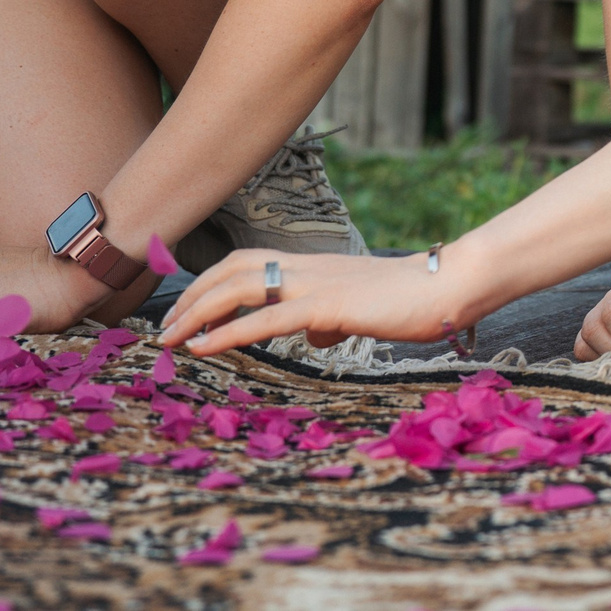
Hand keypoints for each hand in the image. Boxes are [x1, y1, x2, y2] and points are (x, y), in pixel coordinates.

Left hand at [159, 248, 472, 354]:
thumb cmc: (411, 300)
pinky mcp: (327, 306)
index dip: (208, 283)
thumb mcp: (360, 309)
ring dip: (196, 313)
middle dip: (191, 297)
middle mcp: (306, 267)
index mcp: (313, 266)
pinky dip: (227, 332)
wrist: (446, 287)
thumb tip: (313, 336)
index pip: (246, 263)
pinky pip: (265, 318)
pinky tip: (202, 347)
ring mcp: (314, 284)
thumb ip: (330, 318)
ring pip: (238, 288)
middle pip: (231, 270)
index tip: (183, 311)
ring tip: (170, 339)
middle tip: (164, 330)